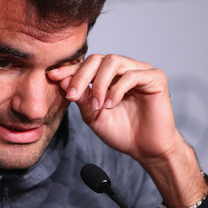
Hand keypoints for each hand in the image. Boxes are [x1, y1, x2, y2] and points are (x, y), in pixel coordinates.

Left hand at [48, 54, 207, 207]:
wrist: (146, 149)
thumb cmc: (122, 132)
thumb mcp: (93, 115)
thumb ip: (80, 97)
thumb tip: (62, 79)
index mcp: (109, 76)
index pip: (87, 65)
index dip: (69, 69)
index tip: (52, 76)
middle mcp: (124, 69)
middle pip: (98, 58)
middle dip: (81, 75)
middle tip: (72, 95)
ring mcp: (140, 71)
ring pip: (113, 61)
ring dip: (99, 83)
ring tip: (97, 105)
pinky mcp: (155, 78)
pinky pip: (131, 75)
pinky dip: (116, 89)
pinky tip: (110, 104)